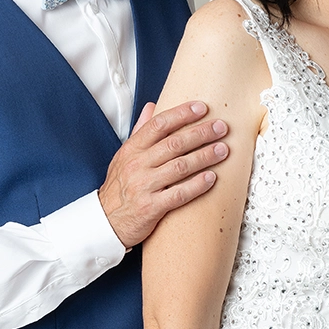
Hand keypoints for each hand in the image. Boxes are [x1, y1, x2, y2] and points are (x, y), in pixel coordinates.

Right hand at [99, 101, 229, 248]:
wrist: (105, 221)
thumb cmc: (118, 188)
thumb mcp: (124, 156)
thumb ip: (140, 131)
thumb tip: (152, 106)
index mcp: (132, 149)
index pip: (159, 125)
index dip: (182, 114)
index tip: (202, 108)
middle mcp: (137, 165)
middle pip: (174, 143)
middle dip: (201, 133)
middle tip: (221, 127)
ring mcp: (144, 186)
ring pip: (180, 166)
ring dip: (204, 156)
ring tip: (223, 150)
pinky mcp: (151, 207)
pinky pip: (179, 194)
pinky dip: (197, 185)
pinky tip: (212, 178)